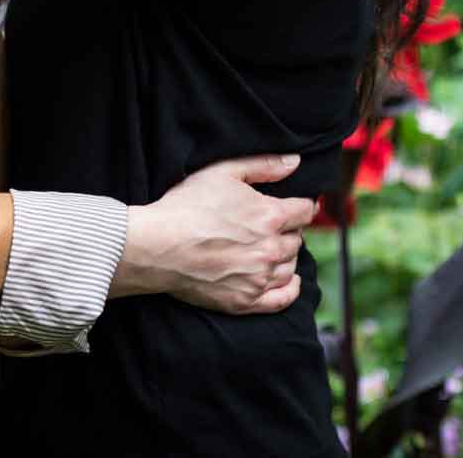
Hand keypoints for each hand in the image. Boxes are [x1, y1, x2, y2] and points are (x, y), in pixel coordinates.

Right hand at [112, 154, 314, 314]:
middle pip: (297, 239)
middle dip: (288, 230)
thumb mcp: (222, 172)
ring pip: (291, 266)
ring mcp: (259, 278)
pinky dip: (291, 288)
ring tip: (269, 249)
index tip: (294, 207)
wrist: (157, 246)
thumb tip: (295, 162)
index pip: (304, 211)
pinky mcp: (245, 301)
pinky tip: (288, 280)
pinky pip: (283, 298)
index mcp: (270, 215)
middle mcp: (271, 249)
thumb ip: (263, 165)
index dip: (300, 206)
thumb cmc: (186, 206)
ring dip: (285, 256)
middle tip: (269, 226)